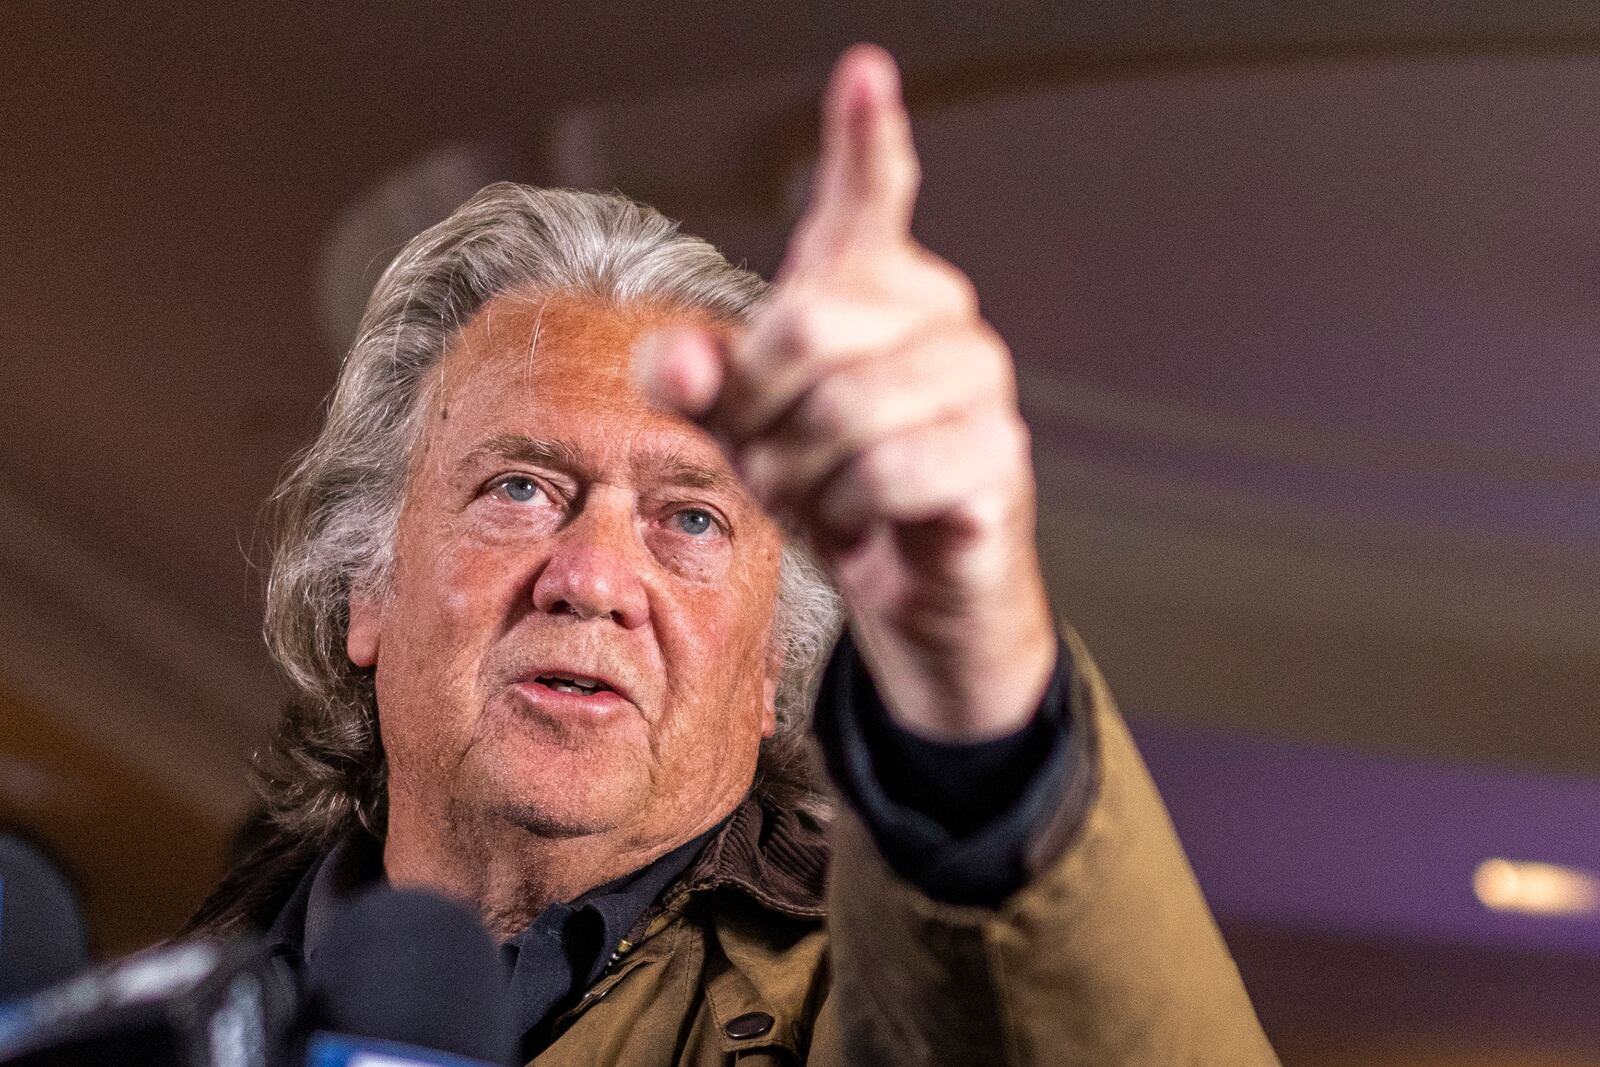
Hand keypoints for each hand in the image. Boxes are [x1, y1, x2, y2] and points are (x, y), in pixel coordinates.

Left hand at [637, 44, 1055, 741]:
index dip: (865, 138)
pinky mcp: (1000, 456)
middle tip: (769, 459)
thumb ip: (705, 384)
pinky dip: (852, 515)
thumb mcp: (750, 432)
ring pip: (845, 412)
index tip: (863, 74)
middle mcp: (939, 315)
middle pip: (805, 331)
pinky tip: (870, 523)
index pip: (870, 196)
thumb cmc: (838, 490)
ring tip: (822, 497)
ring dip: (803, 480)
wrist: (914, 588)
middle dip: (758, 416)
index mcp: (874, 288)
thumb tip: (671, 354)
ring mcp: (979, 382)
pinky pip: (891, 471)